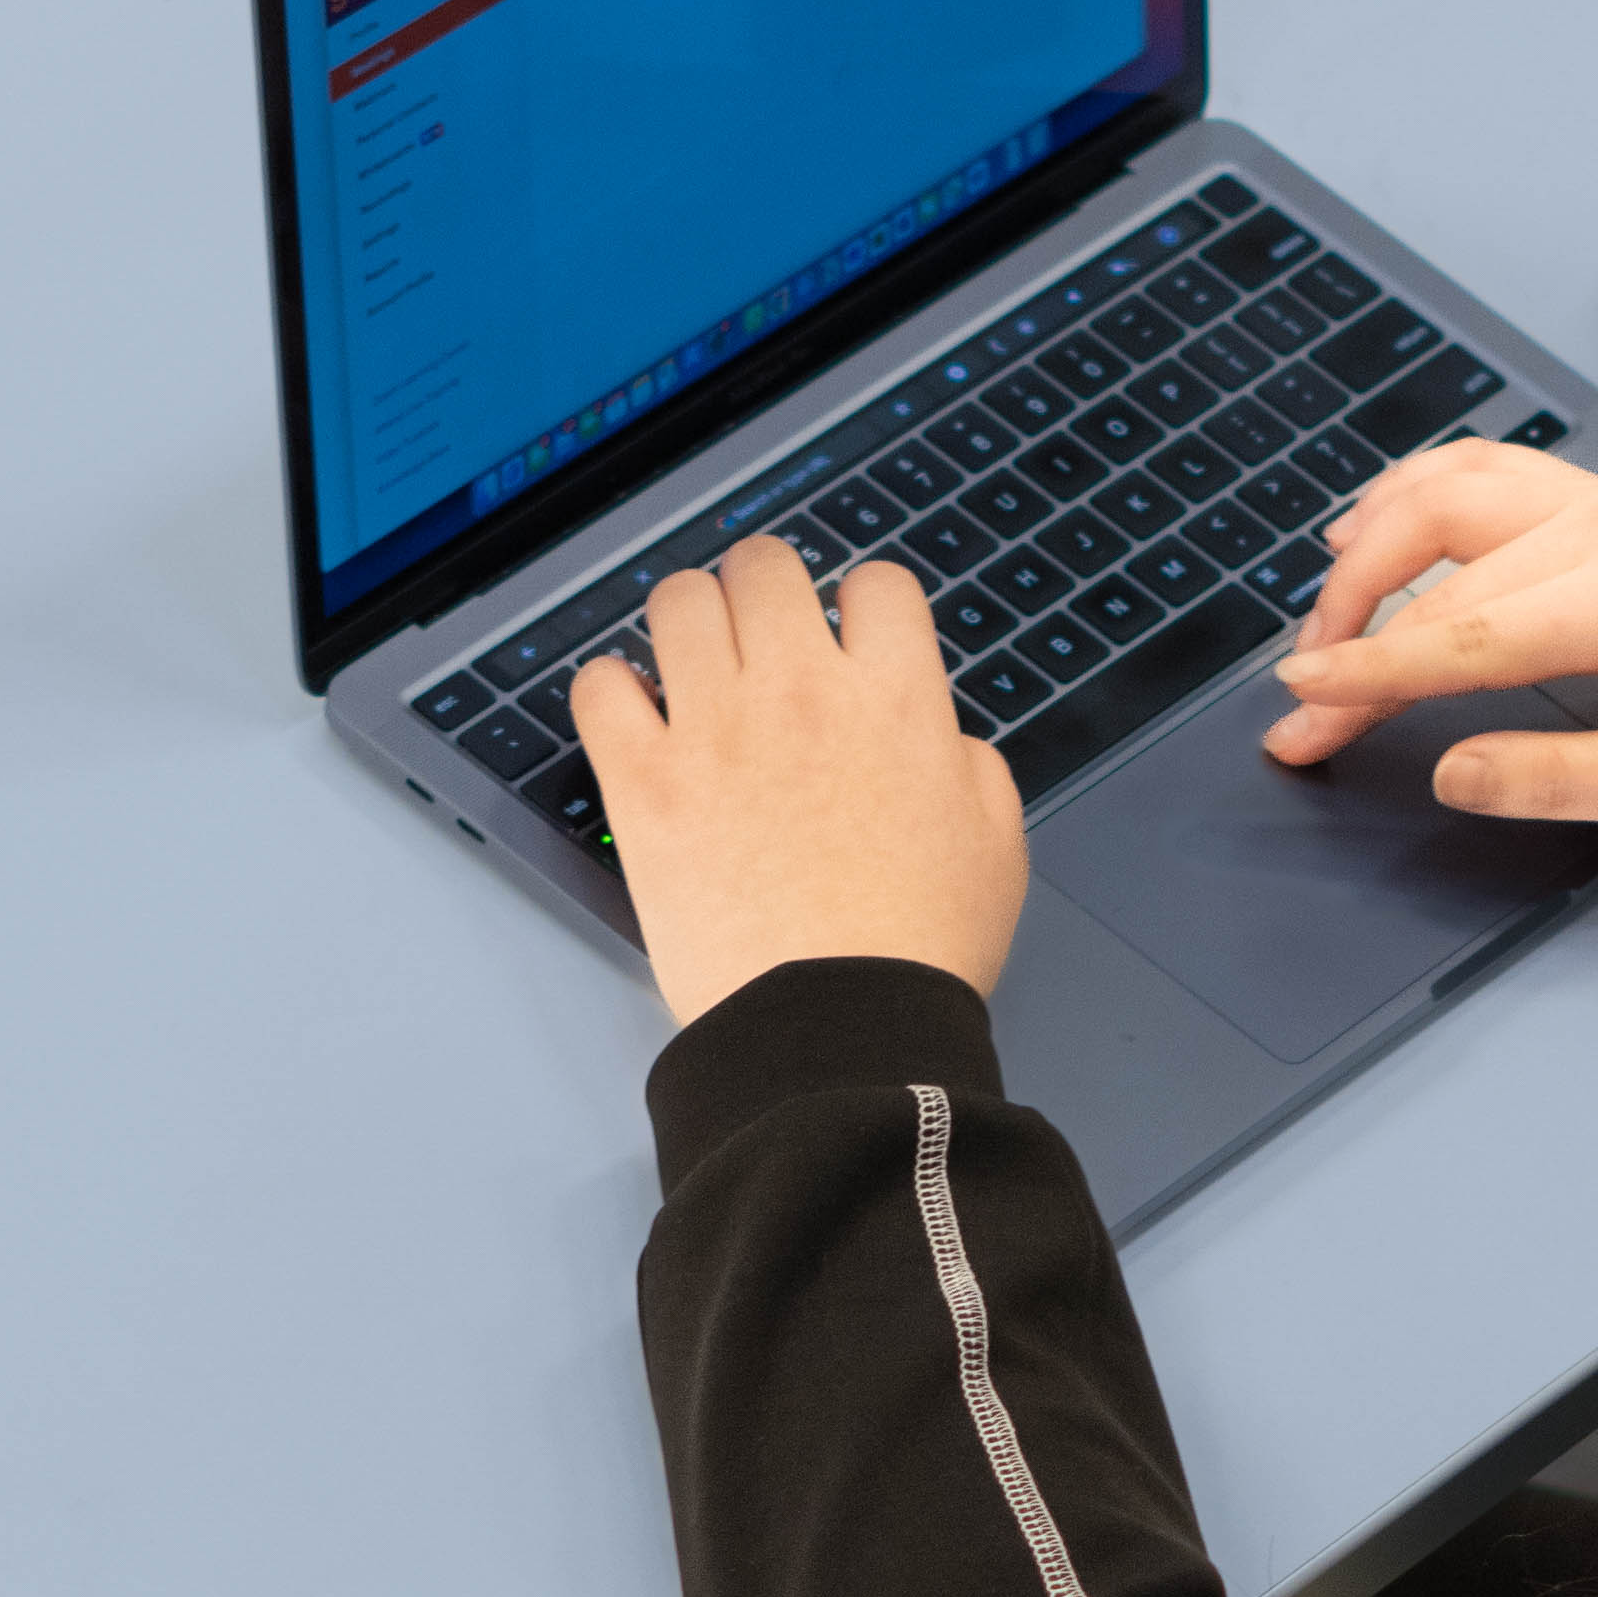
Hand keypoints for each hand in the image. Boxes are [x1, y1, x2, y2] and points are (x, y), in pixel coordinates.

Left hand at [568, 544, 1026, 1027]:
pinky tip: (635, 716)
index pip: (877, 583)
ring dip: (689, 622)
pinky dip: (611, 691)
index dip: (865, 607)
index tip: (852, 640)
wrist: (840, 1031)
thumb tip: (936, 733)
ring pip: (677, 600)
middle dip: (766, 592)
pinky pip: (600, 687)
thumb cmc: (919, 951)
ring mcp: (715, 731)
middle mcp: (803, 692)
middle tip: (762, 636)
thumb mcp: (997, 844)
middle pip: (766, 566)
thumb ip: (969, 761)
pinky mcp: (645, 783)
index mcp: (898, 699)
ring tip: (694, 666)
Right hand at [1262, 441, 1597, 828]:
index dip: (1367, 675)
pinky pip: (1485, 469)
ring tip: (1322, 610)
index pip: (1459, 636)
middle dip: (1349, 629)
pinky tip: (1377, 527)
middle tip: (1306, 700)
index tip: (1300, 707)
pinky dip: (1414, 492)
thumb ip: (1552, 779)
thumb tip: (1449, 774)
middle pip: (1434, 561)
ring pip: (1448, 488)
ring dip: (1371, 542)